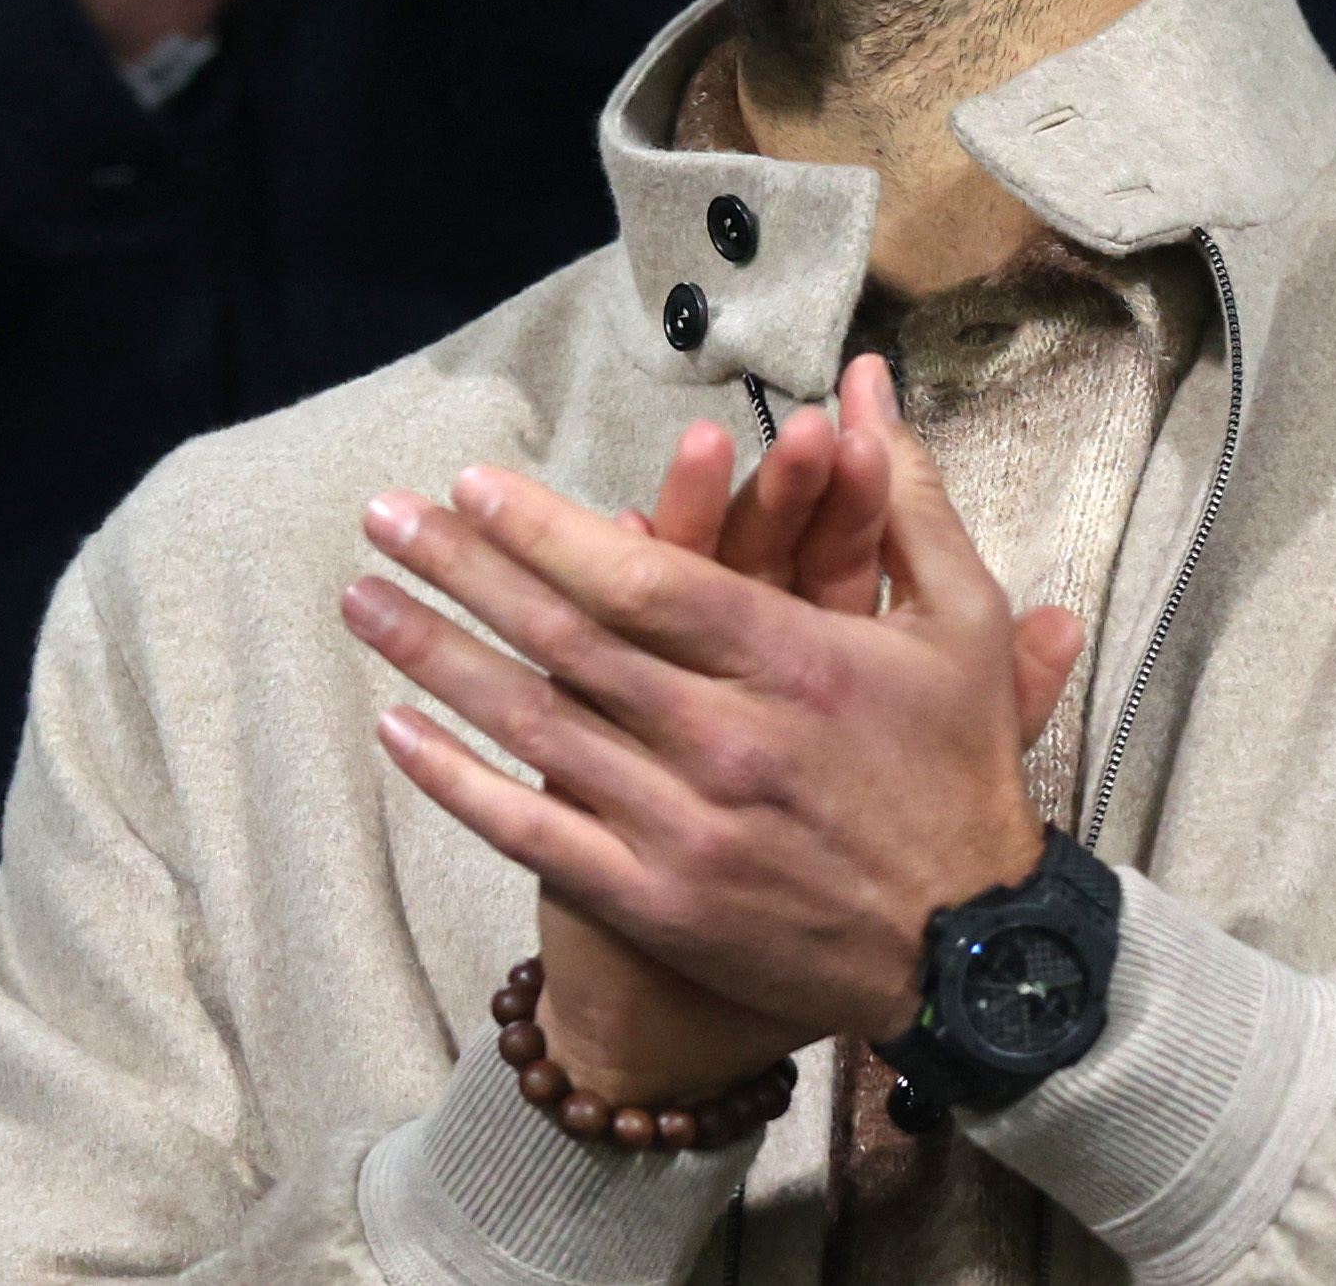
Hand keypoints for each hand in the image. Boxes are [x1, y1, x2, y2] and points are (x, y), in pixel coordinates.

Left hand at [341, 357, 1082, 1101]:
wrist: (972, 952)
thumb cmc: (962, 771)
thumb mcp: (960, 621)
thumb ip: (901, 495)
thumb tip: (864, 384)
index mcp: (797, 664)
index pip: (644, 581)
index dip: (546, 530)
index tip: (471, 485)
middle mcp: (727, 742)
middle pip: (567, 641)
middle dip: (463, 570)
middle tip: (381, 516)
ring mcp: (683, 829)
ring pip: (535, 728)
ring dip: (438, 658)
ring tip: (362, 599)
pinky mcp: (658, 902)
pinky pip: (535, 834)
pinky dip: (459, 781)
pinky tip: (397, 729)